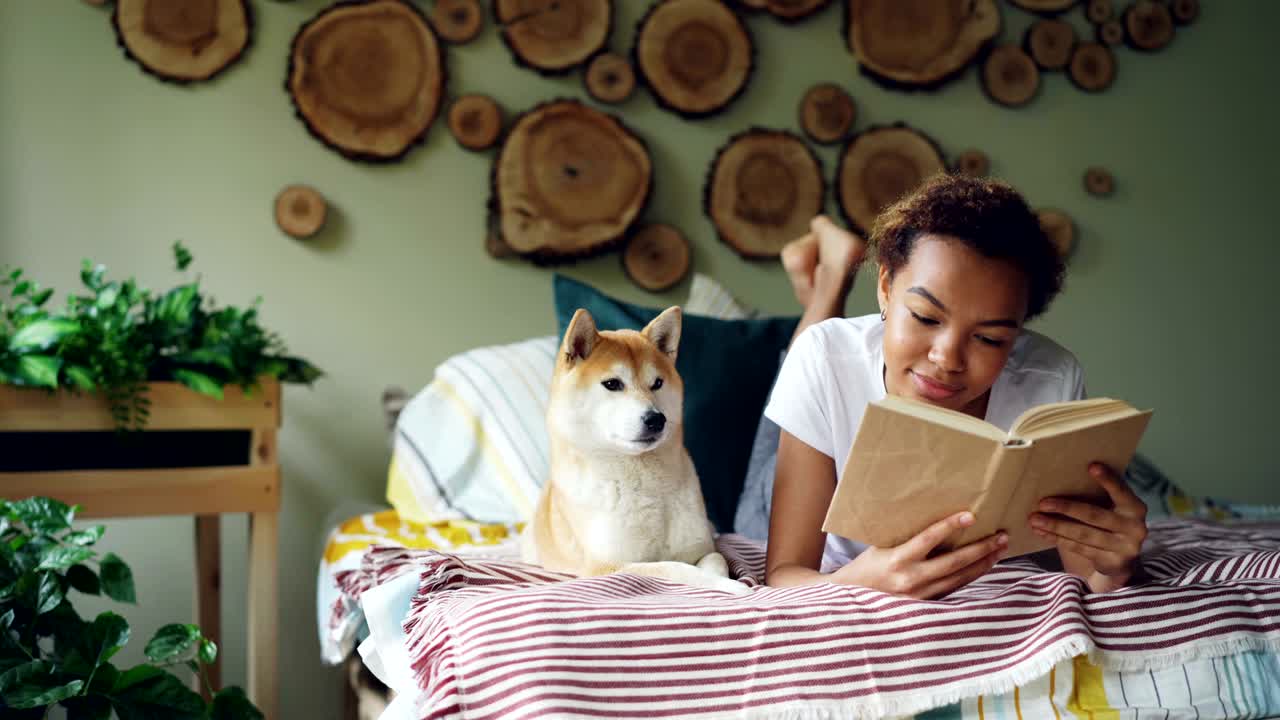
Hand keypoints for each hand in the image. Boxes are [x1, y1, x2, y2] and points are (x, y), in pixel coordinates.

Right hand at [831, 511, 1006, 598]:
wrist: (850, 599)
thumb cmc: (865, 567)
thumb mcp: (881, 547)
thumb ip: (906, 538)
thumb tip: (934, 520)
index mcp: (897, 560)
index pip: (929, 539)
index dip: (950, 526)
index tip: (970, 516)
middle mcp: (911, 579)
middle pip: (954, 563)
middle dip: (981, 549)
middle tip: (1001, 536)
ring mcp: (920, 596)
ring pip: (959, 578)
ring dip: (982, 564)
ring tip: (999, 550)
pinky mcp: (925, 606)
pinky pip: (954, 589)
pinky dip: (971, 577)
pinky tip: (983, 567)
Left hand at [1029, 463, 1147, 592]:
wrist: (1121, 560)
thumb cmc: (1108, 522)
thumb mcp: (1111, 507)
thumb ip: (1098, 495)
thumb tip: (1063, 477)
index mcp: (1135, 507)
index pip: (1121, 491)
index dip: (1108, 480)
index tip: (1091, 466)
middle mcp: (1135, 527)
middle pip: (1095, 515)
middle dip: (1066, 508)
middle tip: (1042, 503)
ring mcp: (1125, 547)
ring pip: (1084, 534)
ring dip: (1056, 526)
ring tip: (1035, 519)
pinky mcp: (1111, 562)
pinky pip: (1079, 548)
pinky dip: (1058, 539)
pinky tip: (1042, 532)